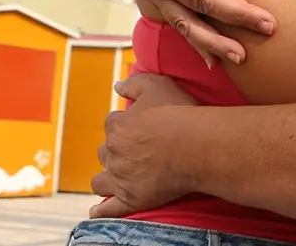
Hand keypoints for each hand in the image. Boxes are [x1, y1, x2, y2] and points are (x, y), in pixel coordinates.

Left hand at [89, 74, 200, 218]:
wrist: (197, 145)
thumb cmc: (180, 114)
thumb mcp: (158, 86)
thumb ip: (135, 84)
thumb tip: (117, 86)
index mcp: (118, 126)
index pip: (113, 124)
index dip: (126, 124)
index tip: (140, 127)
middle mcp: (114, 153)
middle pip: (106, 152)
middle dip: (116, 152)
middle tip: (137, 152)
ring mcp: (121, 178)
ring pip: (101, 181)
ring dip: (107, 179)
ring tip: (119, 178)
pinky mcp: (131, 199)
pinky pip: (108, 209)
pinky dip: (102, 211)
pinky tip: (98, 211)